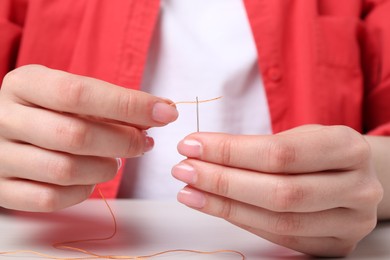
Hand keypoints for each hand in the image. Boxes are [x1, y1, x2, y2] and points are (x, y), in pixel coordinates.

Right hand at [0, 65, 177, 211]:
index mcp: (25, 84)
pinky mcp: (3, 189)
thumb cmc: (50, 111)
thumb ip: (112, 104)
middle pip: (75, 135)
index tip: (165, 112)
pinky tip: (91, 179)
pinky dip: (82, 191)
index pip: (80, 93)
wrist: (3, 132)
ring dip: (105, 168)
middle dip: (123, 142)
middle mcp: (5, 118)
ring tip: (116, 161)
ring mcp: (0, 156)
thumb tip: (160, 112)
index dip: (128, 105)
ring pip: (65, 171)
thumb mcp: (73, 95)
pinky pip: (51, 199)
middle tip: (145, 143)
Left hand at [172, 125, 382, 256]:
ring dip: (225, 205)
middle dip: (223, 181)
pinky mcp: (336, 245)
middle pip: (279, 192)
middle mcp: (357, 188)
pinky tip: (215, 206)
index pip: (280, 153)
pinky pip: (281, 238)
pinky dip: (243, 221)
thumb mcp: (300, 135)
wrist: (352, 175)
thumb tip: (202, 152)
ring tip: (190, 191)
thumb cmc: (319, 151)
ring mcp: (350, 222)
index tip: (192, 146)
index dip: (230, 152)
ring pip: (278, 220)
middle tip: (184, 170)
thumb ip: (258, 146)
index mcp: (348, 148)